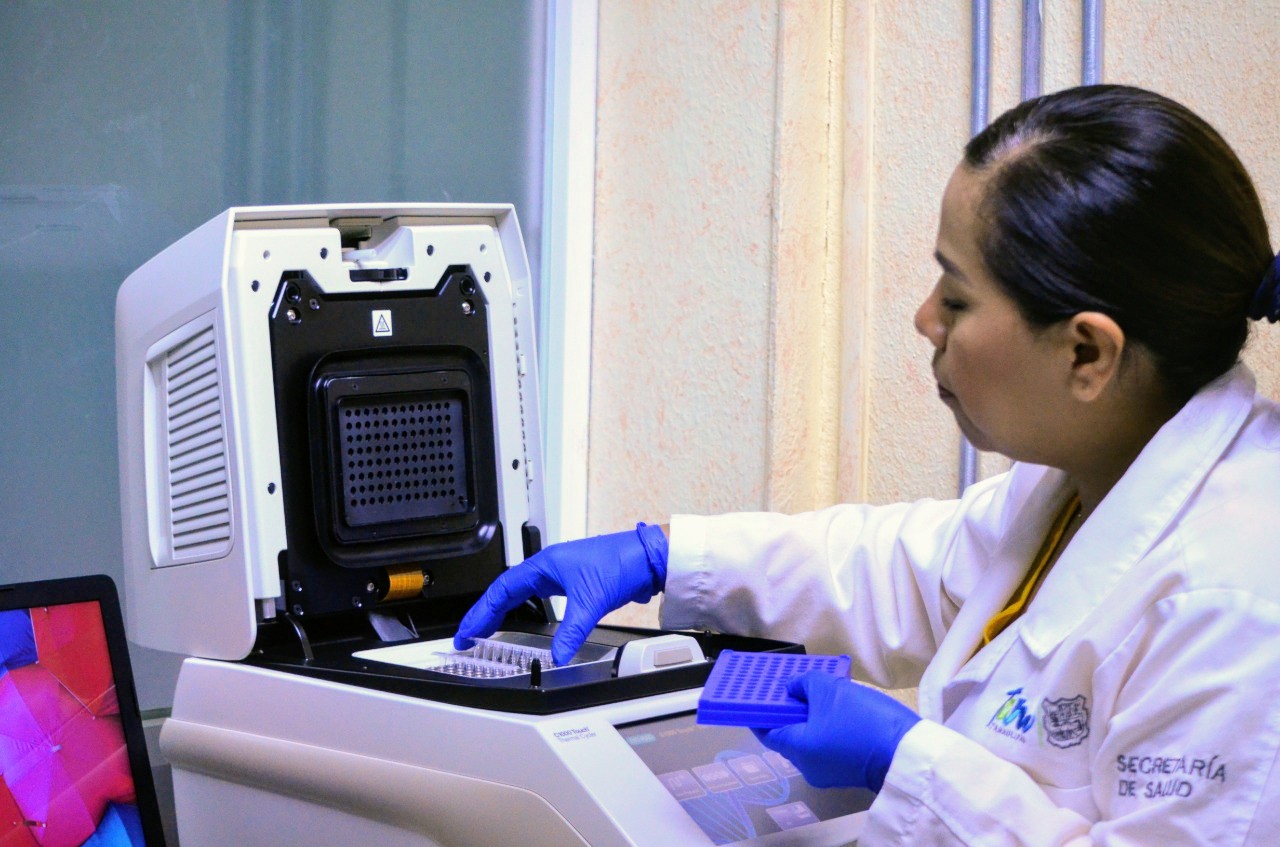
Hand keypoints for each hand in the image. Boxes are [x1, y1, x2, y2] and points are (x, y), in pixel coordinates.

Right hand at [454, 524, 667, 665]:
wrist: (648, 557)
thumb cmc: (620, 562)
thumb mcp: (591, 600)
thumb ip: (572, 631)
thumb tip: (558, 655)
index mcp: (545, 565)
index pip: (502, 590)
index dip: (481, 612)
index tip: (467, 631)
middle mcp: (550, 567)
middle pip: (508, 591)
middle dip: (486, 613)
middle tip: (470, 635)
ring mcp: (562, 575)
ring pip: (524, 593)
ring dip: (505, 611)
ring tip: (491, 628)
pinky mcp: (576, 583)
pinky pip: (542, 598)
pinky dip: (528, 610)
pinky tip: (530, 621)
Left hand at [753, 670, 920, 791]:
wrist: (908, 753)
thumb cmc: (863, 720)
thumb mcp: (830, 690)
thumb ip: (804, 684)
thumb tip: (793, 688)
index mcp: (798, 749)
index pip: (767, 732)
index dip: (761, 712)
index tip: (760, 694)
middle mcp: (808, 767)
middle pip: (789, 735)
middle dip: (790, 711)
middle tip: (793, 686)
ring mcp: (829, 772)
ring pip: (810, 740)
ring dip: (811, 717)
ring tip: (818, 692)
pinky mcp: (848, 770)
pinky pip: (828, 746)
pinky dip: (826, 728)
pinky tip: (836, 708)